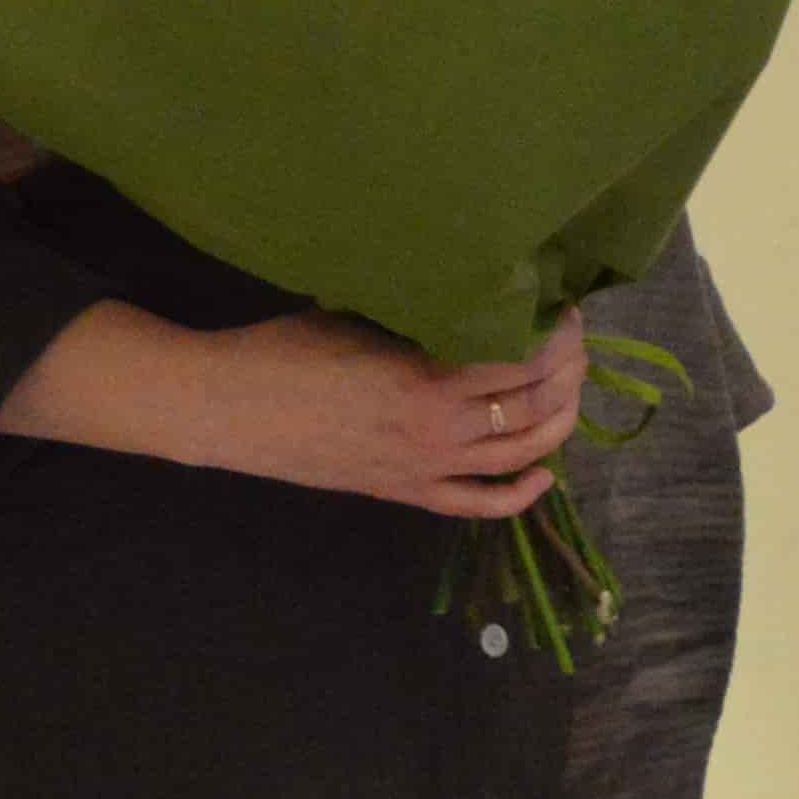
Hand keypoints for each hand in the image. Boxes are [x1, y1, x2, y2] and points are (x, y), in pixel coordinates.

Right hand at [136, 308, 590, 518]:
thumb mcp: (361, 315)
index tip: (564, 308)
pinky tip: (544, 474)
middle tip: (572, 344)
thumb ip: (422, 316)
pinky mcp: (403, 494)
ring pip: (517, 457)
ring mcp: (422, 469)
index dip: (557, 336)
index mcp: (429, 382)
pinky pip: (476, 505)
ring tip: (568, 392)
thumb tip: (471, 294)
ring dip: (556, 424)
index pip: (524, 363)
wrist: (226, 409)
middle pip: (533, 409)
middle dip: (567, 374)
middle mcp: (437, 433)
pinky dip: (519, 495)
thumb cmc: (285, 351)